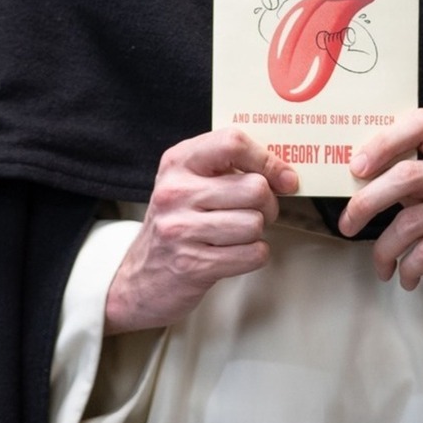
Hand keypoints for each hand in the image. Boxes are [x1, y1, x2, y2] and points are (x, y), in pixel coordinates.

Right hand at [104, 128, 297, 334]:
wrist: (139, 279)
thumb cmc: (175, 224)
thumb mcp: (188, 183)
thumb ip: (227, 168)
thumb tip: (284, 174)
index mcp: (178, 162)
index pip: (232, 143)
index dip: (266, 159)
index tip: (282, 176)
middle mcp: (176, 192)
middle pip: (254, 188)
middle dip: (268, 203)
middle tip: (257, 211)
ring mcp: (182, 229)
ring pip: (255, 223)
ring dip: (256, 232)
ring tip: (238, 233)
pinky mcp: (193, 265)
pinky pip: (252, 254)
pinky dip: (253, 255)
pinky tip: (234, 253)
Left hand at [338, 110, 422, 341]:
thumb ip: (418, 183)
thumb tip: (360, 181)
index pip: (422, 122)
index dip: (384, 141)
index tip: (356, 168)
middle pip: (408, 176)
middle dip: (367, 202)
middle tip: (347, 224)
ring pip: (413, 221)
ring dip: (386, 249)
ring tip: (383, 266)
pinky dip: (409, 269)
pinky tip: (408, 277)